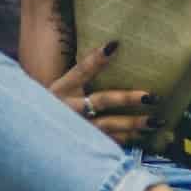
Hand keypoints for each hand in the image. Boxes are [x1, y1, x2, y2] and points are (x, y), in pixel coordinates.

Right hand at [48, 41, 163, 144]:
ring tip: (157, 121)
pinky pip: (108, 142)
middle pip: (102, 100)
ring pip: (109, 126)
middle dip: (128, 98)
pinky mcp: (83, 145)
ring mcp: (76, 129)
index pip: (81, 69)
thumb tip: (112, 47)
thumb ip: (83, 72)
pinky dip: (126, 139)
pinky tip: (143, 136)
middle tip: (153, 96)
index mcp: (61, 89)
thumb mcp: (61, 87)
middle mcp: (69, 108)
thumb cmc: (52, 106)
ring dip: (134, 124)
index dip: (96, 58)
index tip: (115, 45)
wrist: (33, 137)